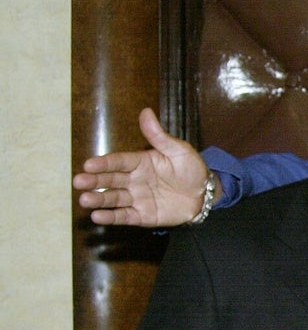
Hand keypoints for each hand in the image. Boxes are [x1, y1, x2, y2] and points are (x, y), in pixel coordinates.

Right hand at [73, 107, 212, 226]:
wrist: (206, 195)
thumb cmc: (191, 169)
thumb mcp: (179, 150)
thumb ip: (159, 136)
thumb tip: (146, 112)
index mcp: (140, 162)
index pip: (119, 161)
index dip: (104, 163)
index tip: (89, 164)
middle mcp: (134, 180)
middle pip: (111, 180)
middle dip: (94, 181)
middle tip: (78, 181)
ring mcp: (137, 198)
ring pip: (114, 198)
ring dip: (98, 200)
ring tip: (84, 200)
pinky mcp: (143, 215)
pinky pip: (125, 216)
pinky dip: (111, 217)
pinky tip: (97, 217)